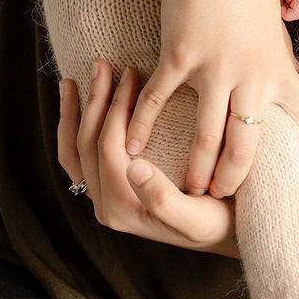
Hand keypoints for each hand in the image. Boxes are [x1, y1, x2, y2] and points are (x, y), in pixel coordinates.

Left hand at [58, 60, 238, 253]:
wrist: (226, 232)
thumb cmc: (217, 223)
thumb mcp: (197, 218)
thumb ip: (162, 199)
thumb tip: (134, 167)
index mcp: (122, 209)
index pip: (109, 148)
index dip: (116, 108)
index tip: (131, 74)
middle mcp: (106, 206)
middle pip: (87, 145)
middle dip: (94, 102)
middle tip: (103, 65)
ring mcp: (103, 198)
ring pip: (75, 151)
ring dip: (75, 114)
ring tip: (73, 80)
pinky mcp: (107, 189)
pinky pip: (78, 157)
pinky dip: (73, 129)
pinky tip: (76, 104)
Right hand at [130, 0, 298, 197]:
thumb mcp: (269, 17)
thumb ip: (274, 52)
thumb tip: (283, 70)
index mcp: (280, 66)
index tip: (297, 174)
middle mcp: (253, 75)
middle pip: (248, 149)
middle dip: (234, 181)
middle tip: (221, 197)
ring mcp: (215, 68)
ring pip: (207, 139)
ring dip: (195, 170)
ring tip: (186, 187)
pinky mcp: (179, 56)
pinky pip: (160, 104)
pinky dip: (143, 128)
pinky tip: (132, 146)